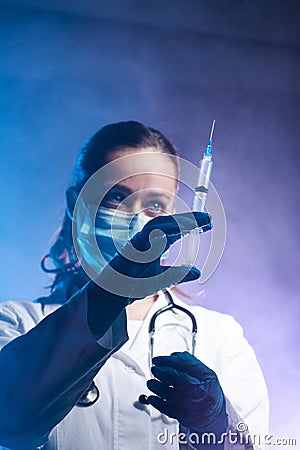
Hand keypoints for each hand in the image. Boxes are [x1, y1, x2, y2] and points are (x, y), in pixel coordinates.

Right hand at [95, 211, 211, 300]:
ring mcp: (138, 243)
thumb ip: (178, 274)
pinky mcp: (129, 249)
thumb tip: (198, 272)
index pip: (177, 230)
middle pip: (170, 223)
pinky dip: (156, 234)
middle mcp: (148, 240)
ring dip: (176, 223)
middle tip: (207, 219)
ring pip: (157, 225)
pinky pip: (143, 237)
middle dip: (188, 219)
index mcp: (156, 244)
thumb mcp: (162, 279)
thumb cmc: (133, 283)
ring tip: (193, 223)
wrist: (112, 294)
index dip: (193, 224)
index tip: (209, 223)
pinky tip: (171, 234)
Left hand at [146, 351, 227, 433]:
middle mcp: (202, 391)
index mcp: (206, 377)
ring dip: (158, 388)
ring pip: (173, 396)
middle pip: (180, 380)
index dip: (169, 361)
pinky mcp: (187, 417)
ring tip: (151, 382)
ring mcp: (194, 405)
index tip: (158, 360)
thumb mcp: (204, 372)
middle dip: (163, 373)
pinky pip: (170, 410)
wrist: (215, 412)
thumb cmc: (206, 389)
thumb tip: (172, 357)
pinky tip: (152, 398)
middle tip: (154, 369)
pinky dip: (158, 403)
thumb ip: (189, 362)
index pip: (187, 365)